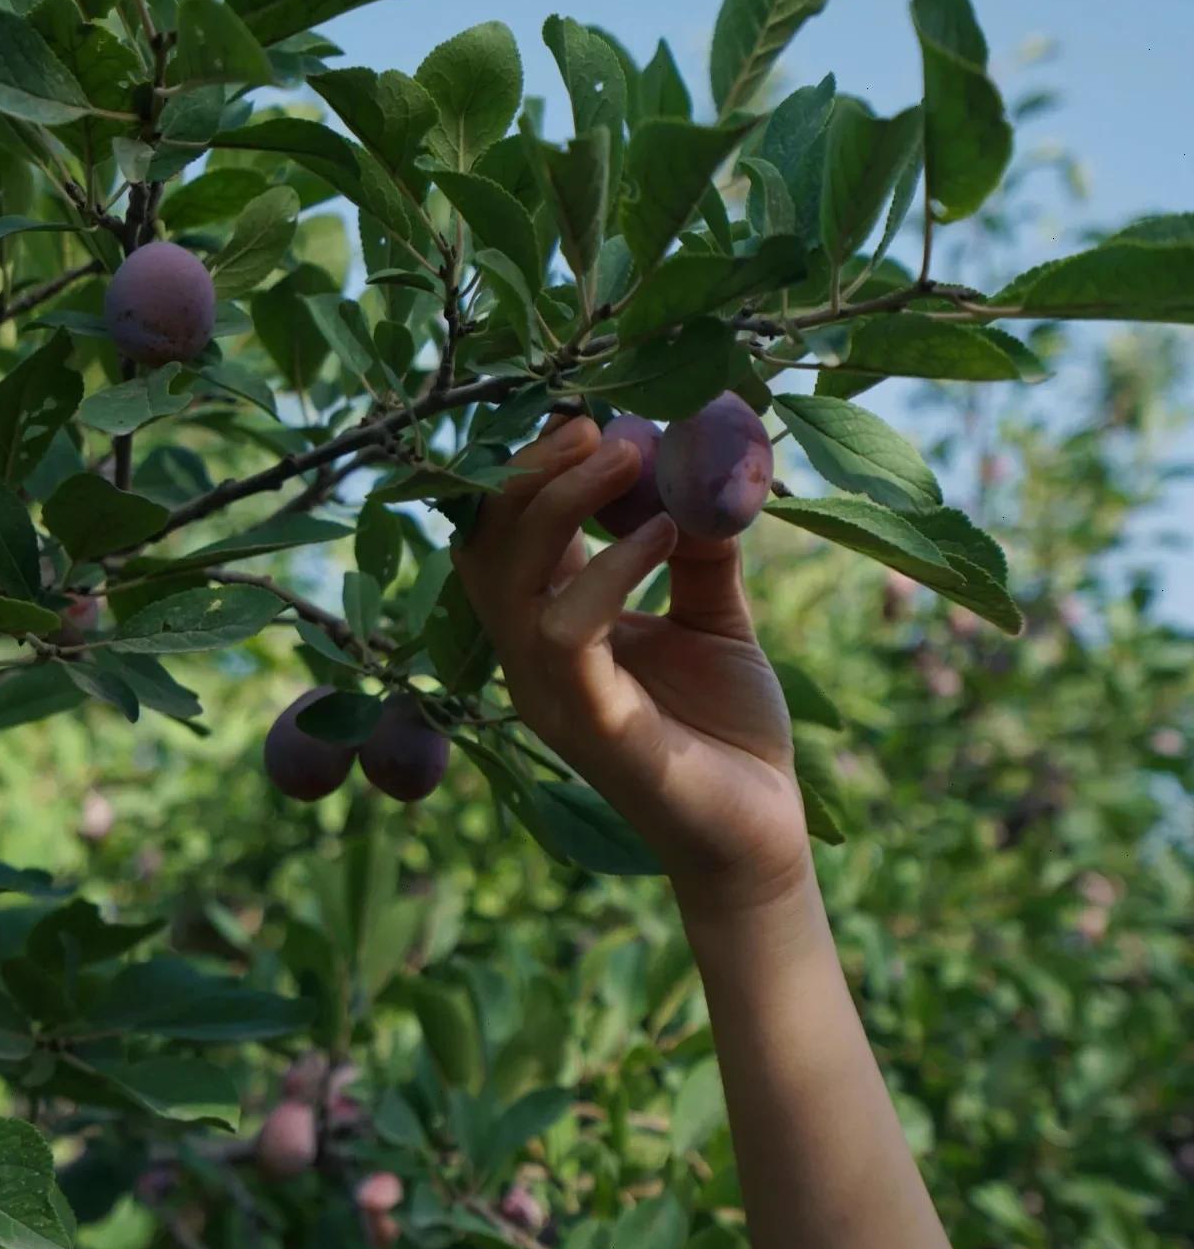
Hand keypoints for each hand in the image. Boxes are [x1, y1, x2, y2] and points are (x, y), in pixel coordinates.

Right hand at [453, 415, 814, 912]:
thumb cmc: (730, 733)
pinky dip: (608, 571)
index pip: (504, 537)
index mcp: (551, 631)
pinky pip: (570, 634)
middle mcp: (533, 661)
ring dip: (562, 505)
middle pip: (487, 548)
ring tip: (626, 451)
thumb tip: (701, 465)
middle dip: (528, 473)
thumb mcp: (714, 619)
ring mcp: (553, 697)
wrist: (761, 836)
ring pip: (512, 583)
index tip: (586, 412)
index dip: (529, 471)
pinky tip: (663, 534)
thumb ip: (700, 550)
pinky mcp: (591, 727)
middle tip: (594, 421)